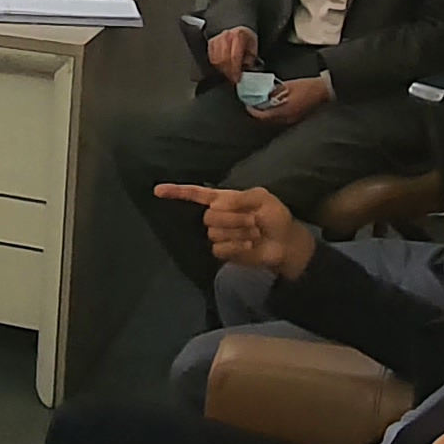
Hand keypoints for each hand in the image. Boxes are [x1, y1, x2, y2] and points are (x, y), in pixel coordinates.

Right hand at [152, 183, 318, 279]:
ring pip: (215, 233)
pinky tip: (250, 244)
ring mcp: (219, 235)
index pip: (196, 194)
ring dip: (239, 232)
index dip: (177, 192)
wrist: (286, 243)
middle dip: (234, 218)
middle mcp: (217, 216)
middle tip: (254, 220)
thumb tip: (216, 203)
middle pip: (209, 216)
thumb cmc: (276, 217)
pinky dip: (238, 246)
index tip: (157, 191)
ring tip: (254, 232)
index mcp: (224, 199)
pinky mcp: (224, 252)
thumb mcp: (262, 198)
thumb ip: (239, 197)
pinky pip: (220, 248)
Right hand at [204, 27, 257, 80]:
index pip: (234, 56)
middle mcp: (227, 35)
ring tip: (229, 74)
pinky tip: (224, 68)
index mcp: (239, 35)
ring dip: (223, 70)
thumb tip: (244, 68)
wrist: (241, 33)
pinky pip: (212, 58)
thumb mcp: (254, 49)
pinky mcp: (211, 43)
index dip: (235, 69)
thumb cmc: (248, 41)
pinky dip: (217, 66)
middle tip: (233, 78)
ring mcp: (217, 38)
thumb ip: (250, 59)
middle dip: (229, 72)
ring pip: (216, 60)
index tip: (237, 78)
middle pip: (223, 59)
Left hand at [246, 70, 331, 126]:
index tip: (248, 104)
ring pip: (273, 122)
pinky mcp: (297, 120)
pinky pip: (281, 120)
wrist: (326, 92)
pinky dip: (275, 115)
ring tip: (262, 106)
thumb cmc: (310, 87)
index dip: (253, 111)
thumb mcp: (289, 85)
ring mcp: (293, 121)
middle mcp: (287, 119)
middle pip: (267, 121)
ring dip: (266, 115)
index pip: (263, 116)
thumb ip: (274, 91)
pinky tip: (275, 108)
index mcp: (285, 110)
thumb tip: (263, 94)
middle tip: (252, 105)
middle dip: (258, 113)